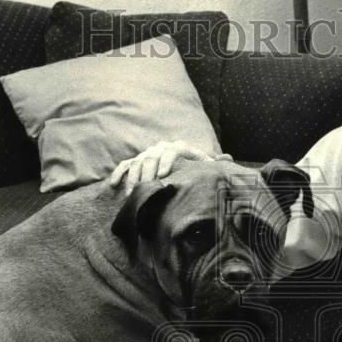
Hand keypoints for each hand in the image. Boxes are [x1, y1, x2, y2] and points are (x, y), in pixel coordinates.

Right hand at [108, 141, 231, 194]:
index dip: (166, 163)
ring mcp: (146, 154)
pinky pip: (124, 165)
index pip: (170, 152)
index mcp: (177, 147)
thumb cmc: (193, 167)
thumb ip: (212, 162)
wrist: (178, 158)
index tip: (163, 177)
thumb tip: (227, 158)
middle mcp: (160, 148)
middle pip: (150, 158)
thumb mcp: (203, 164)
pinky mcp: (135, 161)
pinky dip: (118, 174)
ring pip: (136, 164)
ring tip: (131, 194)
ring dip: (133, 178)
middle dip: (146, 174)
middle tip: (144, 189)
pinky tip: (113, 185)